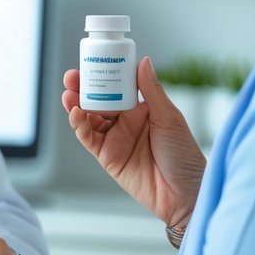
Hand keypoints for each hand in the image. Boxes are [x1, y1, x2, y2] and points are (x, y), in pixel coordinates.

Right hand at [62, 56, 204, 229]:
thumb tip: (143, 61)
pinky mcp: (107, 157)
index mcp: (141, 109)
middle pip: (97, 101)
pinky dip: (80, 126)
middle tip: (72, 77)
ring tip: (69, 93)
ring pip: (89, 118)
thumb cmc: (184, 155)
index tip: (91, 62)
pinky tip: (76, 114)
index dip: (102, 74)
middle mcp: (125, 122)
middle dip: (82, 88)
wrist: (185, 193)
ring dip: (76, 105)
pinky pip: (89, 139)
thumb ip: (151, 90)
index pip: (116, 86)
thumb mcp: (169, 117)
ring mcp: (115, 139)